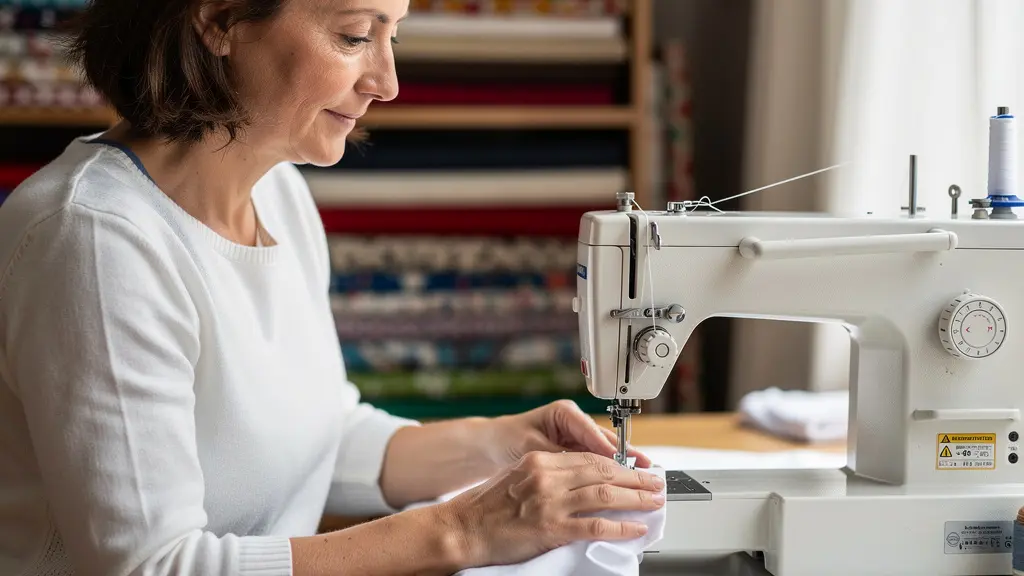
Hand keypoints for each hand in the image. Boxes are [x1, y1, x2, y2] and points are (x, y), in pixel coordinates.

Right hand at [438, 451, 664, 567]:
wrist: (462, 528)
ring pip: (605, 494)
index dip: (618, 464)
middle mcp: (547, 477)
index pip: (589, 458)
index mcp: (540, 462)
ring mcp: (550, 502)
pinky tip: (635, 528)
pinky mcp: (551, 528)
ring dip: (636, 499)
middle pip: (603, 472)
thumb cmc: (484, 508)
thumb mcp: (516, 477)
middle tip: (656, 483)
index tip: (635, 470)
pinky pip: (596, 525)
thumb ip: (547, 475)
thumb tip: (578, 480)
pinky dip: (621, 526)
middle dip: (635, 479)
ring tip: (654, 502)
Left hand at [483, 399, 651, 470]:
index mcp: (565, 412)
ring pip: (605, 452)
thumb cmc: (507, 440)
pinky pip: (596, 462)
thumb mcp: (530, 447)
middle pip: (606, 441)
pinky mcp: (575, 450)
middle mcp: (574, 422)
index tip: (626, 464)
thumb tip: (583, 467)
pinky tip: (625, 485)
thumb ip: (558, 455)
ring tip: (644, 479)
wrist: (492, 445)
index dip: (612, 450)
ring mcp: (576, 436)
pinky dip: (610, 474)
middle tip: (648, 473)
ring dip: (623, 467)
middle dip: (628, 458)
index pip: (593, 431)